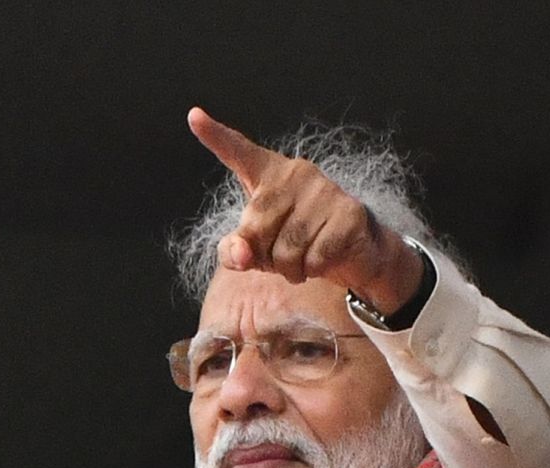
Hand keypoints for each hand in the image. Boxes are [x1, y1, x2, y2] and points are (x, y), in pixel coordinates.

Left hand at [187, 107, 423, 314]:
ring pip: (286, 251)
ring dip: (291, 269)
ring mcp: (324, 190)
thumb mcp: (258, 248)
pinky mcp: (348, 213)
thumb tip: (241, 256)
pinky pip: (314, 259)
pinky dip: (314, 270)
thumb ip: (235, 251)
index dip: (216, 136)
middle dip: (266, 257)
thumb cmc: (299, 244)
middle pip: (256, 230)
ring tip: (305, 258)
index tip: (194, 116)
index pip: (239, 153)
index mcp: (269, 175)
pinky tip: (325, 258)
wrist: (355, 252)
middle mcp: (297, 173)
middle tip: (284, 254)